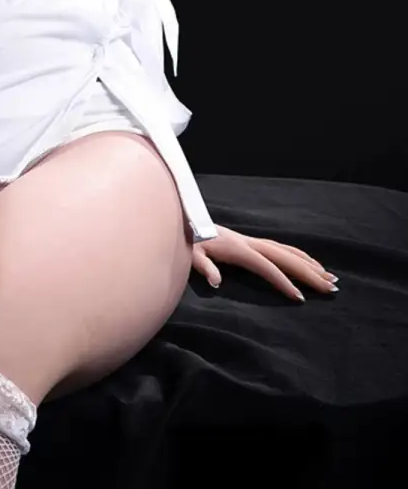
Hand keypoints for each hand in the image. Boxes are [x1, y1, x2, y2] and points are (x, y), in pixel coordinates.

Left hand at [190, 225, 338, 301]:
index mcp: (238, 249)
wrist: (185, 219)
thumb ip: (204, 266)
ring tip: (330, 277)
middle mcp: (250, 244)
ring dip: (309, 264)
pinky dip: (298, 256)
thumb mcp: (191, 254)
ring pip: (287, 252)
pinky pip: (281, 248)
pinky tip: (309, 263)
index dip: (283, 282)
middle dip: (309, 273)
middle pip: (285, 258)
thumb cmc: (188, 240)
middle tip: (331, 287)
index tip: (300, 298)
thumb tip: (216, 282)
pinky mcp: (251, 242)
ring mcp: (252, 242)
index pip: (267, 267)